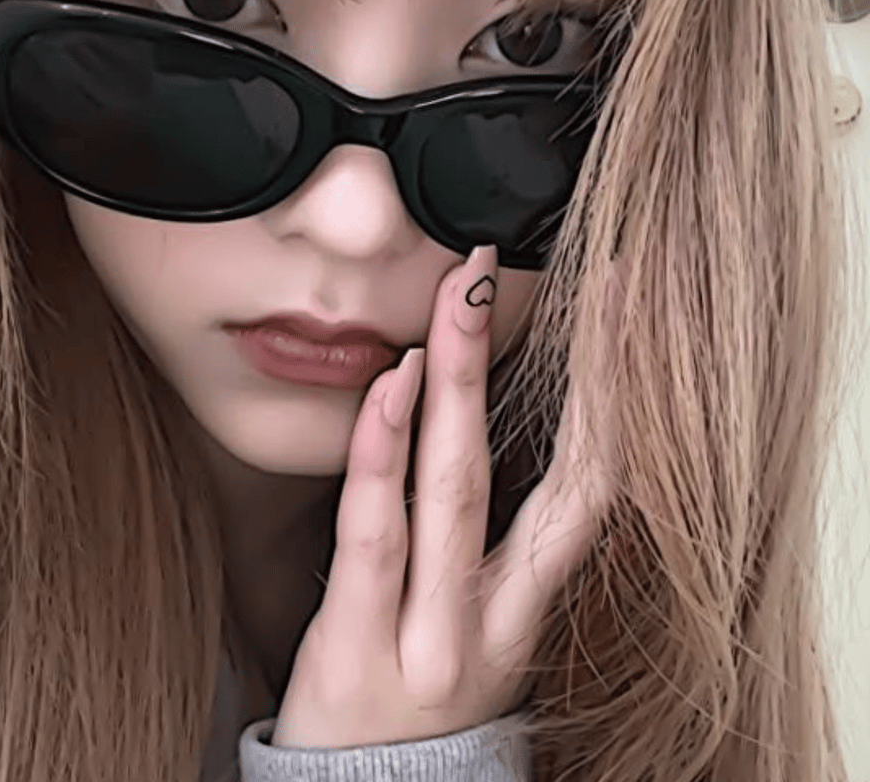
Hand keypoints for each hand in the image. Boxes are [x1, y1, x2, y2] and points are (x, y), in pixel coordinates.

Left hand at [271, 244, 618, 748]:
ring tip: (458, 299)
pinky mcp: (357, 643)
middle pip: (542, 477)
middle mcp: (495, 621)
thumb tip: (475, 424)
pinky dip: (384, 449)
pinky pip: (376, 530)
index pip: (589, 487)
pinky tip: (392, 382)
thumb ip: (493, 544)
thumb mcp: (480, 627)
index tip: (615, 310)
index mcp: (529, 607)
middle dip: (554, 370)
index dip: (612, 397)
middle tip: (538, 280)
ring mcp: (431, 634)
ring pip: (456, 491)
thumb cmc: (419, 692)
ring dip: (461, 384)